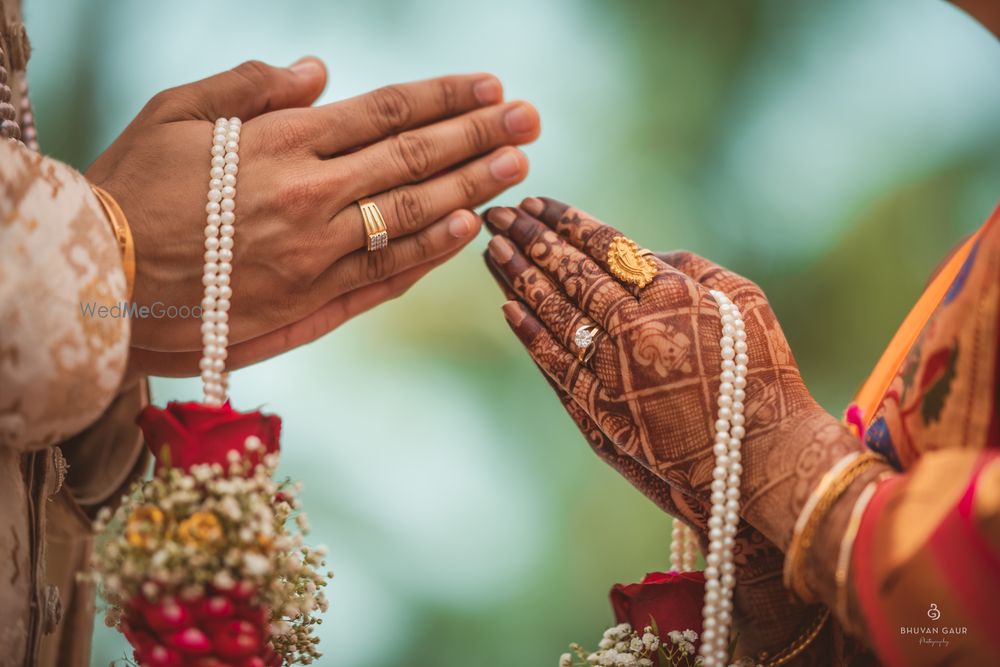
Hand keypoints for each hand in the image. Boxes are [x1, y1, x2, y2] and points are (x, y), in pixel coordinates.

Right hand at [87, 58, 539, 375]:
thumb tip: (317, 71)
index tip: (491, 88)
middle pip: (414, 160)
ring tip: (519, 167)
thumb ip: (249, 87)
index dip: (445, 98)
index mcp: (281, 142)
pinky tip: (470, 228)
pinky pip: (385, 273)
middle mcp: (310, 195)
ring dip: (473, 188)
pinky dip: (431, 251)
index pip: (386, 112)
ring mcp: (316, 253)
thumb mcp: (174, 113)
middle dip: (479, 136)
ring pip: (412, 216)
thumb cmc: (130, 189)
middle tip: (531, 121)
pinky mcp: (311, 303)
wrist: (97, 285)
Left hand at [483, 198, 871, 655]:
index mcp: (672, 294)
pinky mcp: (598, 409)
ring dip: (518, 278)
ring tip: (493, 249)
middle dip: (529, 239)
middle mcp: (634, 327)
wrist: (758, 460)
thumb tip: (643, 252)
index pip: (604, 246)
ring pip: (551, 312)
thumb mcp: (743, 302)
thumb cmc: (762, 376)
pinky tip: (508, 308)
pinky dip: (528, 333)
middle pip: (568, 273)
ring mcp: (611, 370)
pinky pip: (553, 363)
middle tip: (497, 214)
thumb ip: (691, 268)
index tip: (536, 202)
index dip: (565, 221)